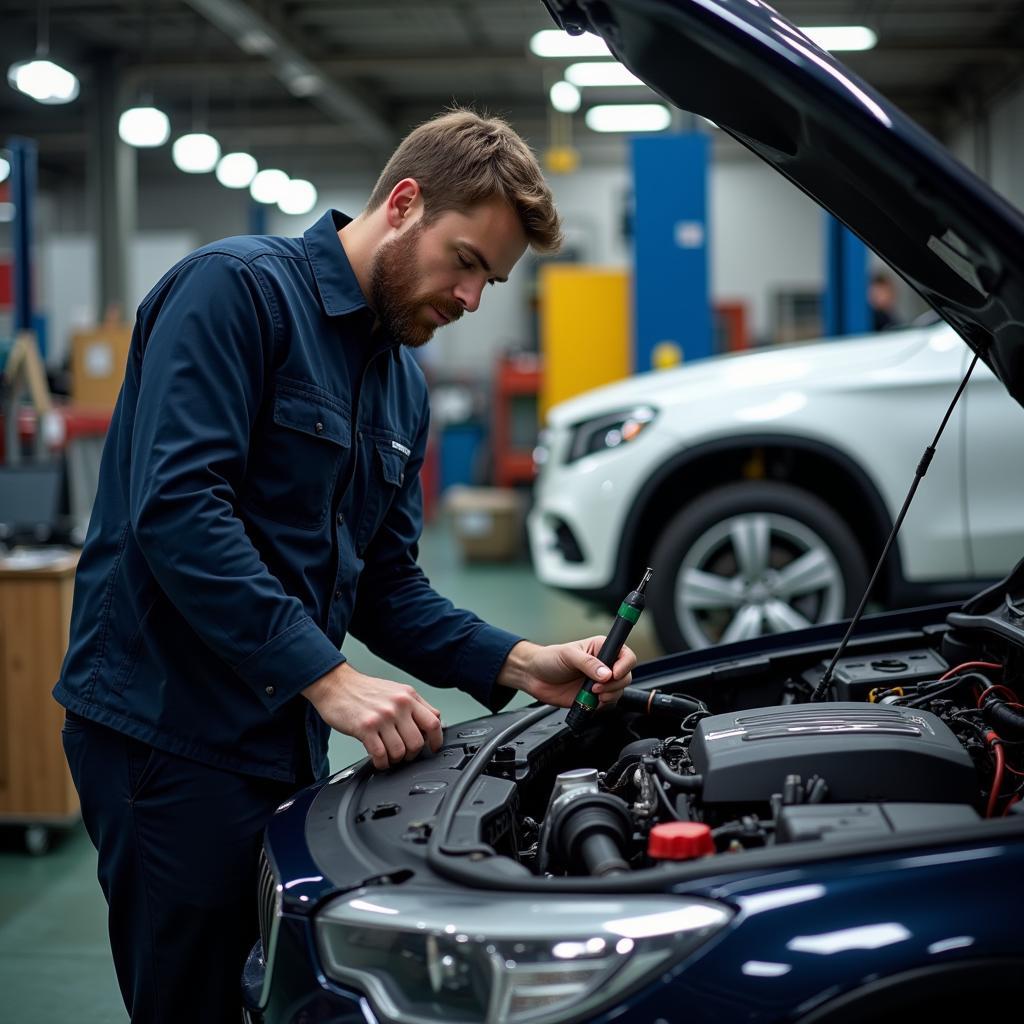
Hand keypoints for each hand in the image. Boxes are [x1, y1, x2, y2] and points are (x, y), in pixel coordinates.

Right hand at [302, 663, 442, 769]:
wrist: (335, 684)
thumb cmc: (364, 690)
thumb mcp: (395, 691)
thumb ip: (413, 706)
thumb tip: (430, 726)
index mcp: (408, 696)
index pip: (434, 721)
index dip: (436, 739)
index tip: (433, 748)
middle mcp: (398, 705)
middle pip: (418, 741)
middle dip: (412, 754)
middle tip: (405, 755)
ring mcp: (382, 717)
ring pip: (400, 751)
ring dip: (396, 760)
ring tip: (390, 757)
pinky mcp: (365, 728)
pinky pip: (381, 755)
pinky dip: (382, 763)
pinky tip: (379, 760)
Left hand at [498, 638, 635, 708]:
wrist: (534, 677)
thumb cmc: (549, 659)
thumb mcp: (568, 655)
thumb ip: (588, 663)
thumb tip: (605, 673)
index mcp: (601, 648)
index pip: (625, 655)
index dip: (624, 665)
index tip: (614, 674)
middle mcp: (604, 665)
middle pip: (626, 676)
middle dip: (614, 684)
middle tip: (596, 687)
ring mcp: (600, 682)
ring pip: (618, 691)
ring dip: (609, 695)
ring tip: (592, 694)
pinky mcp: (594, 697)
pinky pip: (608, 704)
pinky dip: (602, 705)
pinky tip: (590, 701)